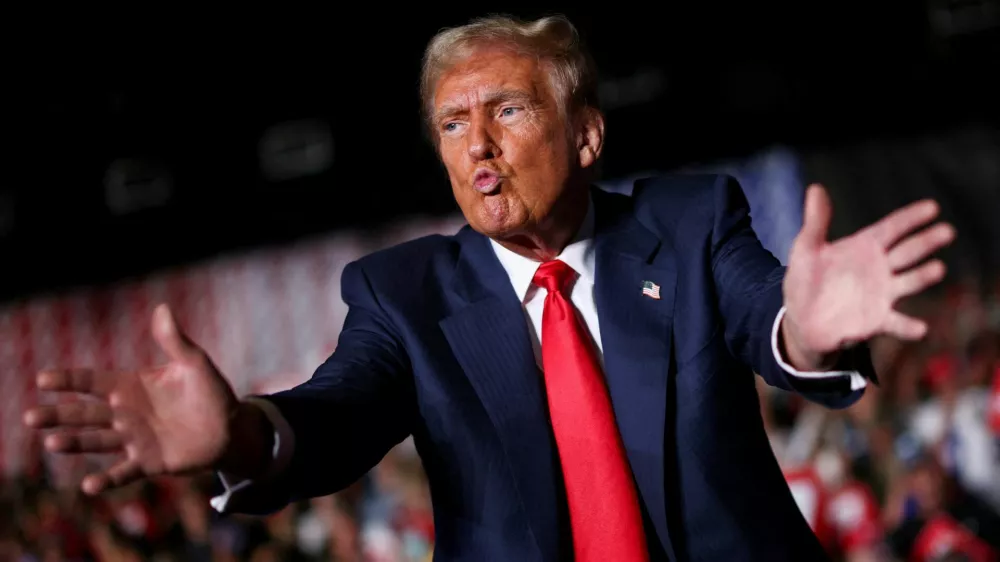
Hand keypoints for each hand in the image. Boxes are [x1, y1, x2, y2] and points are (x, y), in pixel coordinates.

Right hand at [23, 305, 240, 494]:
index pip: (92, 381)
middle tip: (30, 417)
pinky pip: (122, 473)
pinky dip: (106, 480)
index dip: (68, 380)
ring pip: (96, 441)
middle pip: (84, 414)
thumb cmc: (211, 392)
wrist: (231, 429)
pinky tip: (88, 487)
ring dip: (74, 443)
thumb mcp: (194, 363)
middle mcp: (125, 414)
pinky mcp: (148, 462)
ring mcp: (134, 439)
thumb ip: (174, 341)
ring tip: (52, 444)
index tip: (42, 379)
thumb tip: (162, 308)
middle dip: (57, 415)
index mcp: (131, 386)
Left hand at [782, 185, 954, 368]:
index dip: (910, 218)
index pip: (892, 227)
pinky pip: (896, 323)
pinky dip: (909, 326)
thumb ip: (816, 221)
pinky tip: (920, 328)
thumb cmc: (806, 279)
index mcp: (865, 247)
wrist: (801, 319)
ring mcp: (882, 294)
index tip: (932, 207)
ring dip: (923, 276)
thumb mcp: (806, 248)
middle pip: (907, 251)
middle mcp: (880, 268)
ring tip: (938, 268)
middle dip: (926, 241)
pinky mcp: (877, 320)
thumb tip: (815, 187)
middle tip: (947, 231)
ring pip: (909, 282)